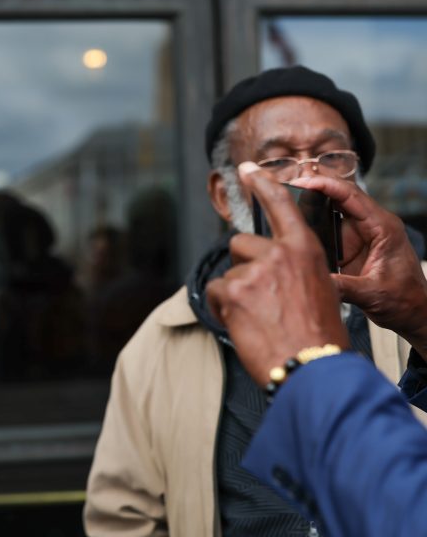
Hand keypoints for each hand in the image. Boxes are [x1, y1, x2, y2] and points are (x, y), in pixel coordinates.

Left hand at [206, 162, 349, 385]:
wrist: (311, 366)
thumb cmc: (317, 336)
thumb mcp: (320, 290)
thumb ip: (294, 270)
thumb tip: (270, 268)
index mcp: (305, 249)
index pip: (280, 206)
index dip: (262, 184)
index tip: (247, 169)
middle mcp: (279, 253)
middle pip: (240, 243)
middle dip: (242, 267)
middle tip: (258, 298)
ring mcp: (254, 271)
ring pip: (228, 273)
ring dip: (234, 294)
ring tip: (257, 319)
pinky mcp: (233, 291)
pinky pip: (216, 293)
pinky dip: (223, 309)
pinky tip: (244, 325)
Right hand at [289, 175, 426, 357]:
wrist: (412, 312)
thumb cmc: (404, 299)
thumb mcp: (372, 294)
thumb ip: (343, 286)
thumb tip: (311, 279)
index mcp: (383, 227)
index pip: (351, 195)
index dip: (325, 184)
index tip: (300, 181)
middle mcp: (370, 225)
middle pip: (337, 196)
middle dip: (312, 188)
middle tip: (283, 185)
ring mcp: (358, 235)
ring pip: (329, 212)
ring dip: (308, 206)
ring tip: (281, 202)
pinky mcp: (349, 247)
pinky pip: (326, 230)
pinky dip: (309, 227)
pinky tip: (291, 226)